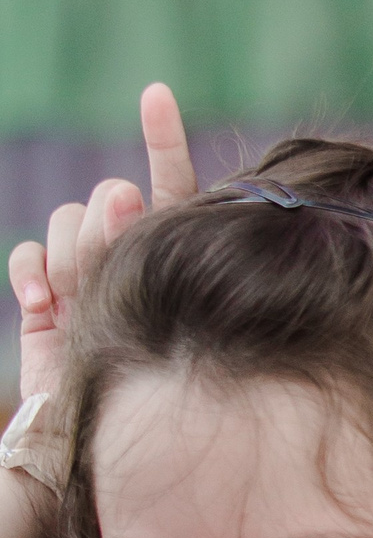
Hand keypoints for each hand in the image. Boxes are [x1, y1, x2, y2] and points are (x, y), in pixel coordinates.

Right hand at [6, 84, 194, 403]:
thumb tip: (123, 187)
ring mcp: (88, 275)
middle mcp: (131, 257)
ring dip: (70, 253)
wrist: (107, 444)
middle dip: (104, 224)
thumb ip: (145, 248)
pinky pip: (29, 252)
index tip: (155, 93)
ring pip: (68, 219)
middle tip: (104, 266)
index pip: (174, 185)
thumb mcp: (168, 308)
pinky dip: (31, 270)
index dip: (164, 137)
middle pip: (109, 197)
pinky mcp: (47, 298)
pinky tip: (41, 302)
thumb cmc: (165, 387)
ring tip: (78, 299)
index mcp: (177, 256)